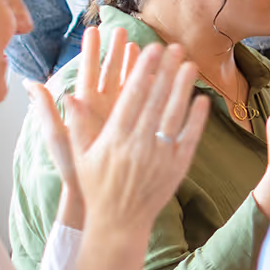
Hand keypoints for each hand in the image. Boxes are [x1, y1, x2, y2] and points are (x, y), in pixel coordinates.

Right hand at [31, 43, 209, 269]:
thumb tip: (68, 92)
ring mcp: (159, 156)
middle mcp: (138, 145)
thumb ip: (77, 123)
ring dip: (184, 88)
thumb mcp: (80, 154)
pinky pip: (188, 138)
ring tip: (191, 65)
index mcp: (113, 139)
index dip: (143, 71)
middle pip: (156, 100)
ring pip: (174, 115)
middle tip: (176, 47)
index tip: (151, 49)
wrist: (118, 222)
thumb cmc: (95, 185)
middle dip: (166, 71)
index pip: (131, 97)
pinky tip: (202, 99)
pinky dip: (196, 119)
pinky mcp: (176, 168)